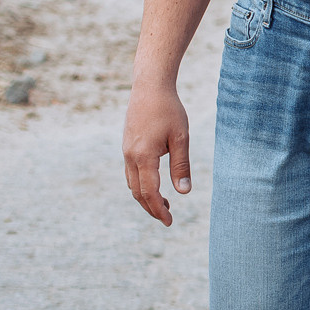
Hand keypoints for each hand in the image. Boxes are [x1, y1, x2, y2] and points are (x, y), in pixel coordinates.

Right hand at [123, 82, 190, 225]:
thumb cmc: (169, 110)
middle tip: (167, 218)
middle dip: (151, 208)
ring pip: (132, 184)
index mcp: (143, 157)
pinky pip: (131, 173)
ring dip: (145, 197)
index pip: (149, 192)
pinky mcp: (127, 146)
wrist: (149, 87)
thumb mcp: (181, 137)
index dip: (159, 210)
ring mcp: (126, 151)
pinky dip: (141, 184)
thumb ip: (181, 165)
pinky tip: (154, 184)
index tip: (169, 221)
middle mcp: (130, 157)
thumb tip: (184, 192)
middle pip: (137, 193)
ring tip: (164, 203)